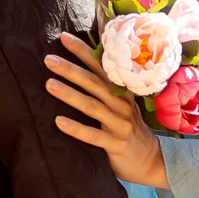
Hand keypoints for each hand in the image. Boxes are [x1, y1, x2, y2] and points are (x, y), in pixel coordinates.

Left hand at [45, 33, 169, 188]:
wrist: (149, 160)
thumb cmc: (126, 128)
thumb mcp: (119, 105)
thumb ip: (103, 88)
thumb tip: (79, 65)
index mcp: (121, 91)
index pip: (100, 66)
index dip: (83, 51)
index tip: (63, 37)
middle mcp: (122, 104)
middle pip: (94, 83)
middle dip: (71, 69)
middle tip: (49, 59)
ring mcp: (120, 124)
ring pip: (92, 106)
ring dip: (70, 94)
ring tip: (49, 84)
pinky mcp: (116, 144)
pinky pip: (93, 135)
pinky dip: (76, 128)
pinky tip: (58, 121)